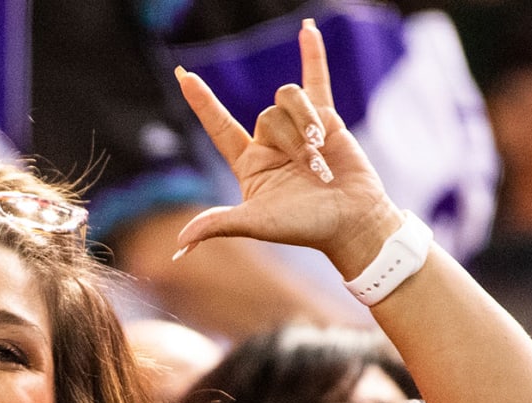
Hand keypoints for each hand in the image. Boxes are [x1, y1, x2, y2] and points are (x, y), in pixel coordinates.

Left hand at [173, 20, 403, 273]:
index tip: (183, 75)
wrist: (351, 221)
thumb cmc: (305, 227)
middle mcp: (270, 142)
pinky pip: (315, 79)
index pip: (220, 126)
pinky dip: (313, 54)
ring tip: (323, 154)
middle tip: (312, 171)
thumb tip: (180, 243)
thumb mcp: (258, 224)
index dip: (203, 103)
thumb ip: (219, 224)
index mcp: (250, 163)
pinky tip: (308, 29)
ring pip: (289, 99)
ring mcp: (298, 127)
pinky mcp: (326, 117)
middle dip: (291, 140)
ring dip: (306, 123)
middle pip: (267, 114)